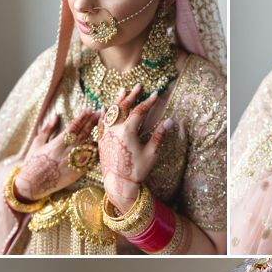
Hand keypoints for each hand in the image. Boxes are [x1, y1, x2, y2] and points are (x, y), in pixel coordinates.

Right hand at [13, 109, 99, 201]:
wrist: (33, 185)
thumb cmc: (33, 163)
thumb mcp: (37, 143)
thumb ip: (48, 128)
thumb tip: (55, 115)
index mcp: (58, 143)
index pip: (74, 126)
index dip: (83, 116)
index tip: (89, 109)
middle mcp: (68, 152)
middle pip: (84, 133)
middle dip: (92, 122)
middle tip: (100, 113)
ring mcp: (74, 163)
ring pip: (89, 146)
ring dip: (96, 135)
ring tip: (102, 127)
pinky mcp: (77, 173)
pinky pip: (90, 161)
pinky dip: (95, 152)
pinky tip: (99, 146)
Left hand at [98, 83, 175, 211]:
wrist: (119, 185)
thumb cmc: (137, 171)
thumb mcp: (151, 153)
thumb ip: (159, 135)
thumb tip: (170, 120)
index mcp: (127, 131)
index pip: (139, 111)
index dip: (148, 102)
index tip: (155, 94)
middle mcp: (114, 130)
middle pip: (123, 107)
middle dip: (132, 96)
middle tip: (138, 86)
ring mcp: (106, 135)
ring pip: (110, 113)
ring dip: (117, 101)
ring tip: (123, 91)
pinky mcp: (101, 142)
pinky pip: (101, 124)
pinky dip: (104, 115)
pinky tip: (105, 108)